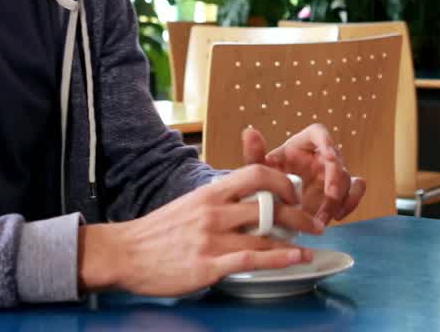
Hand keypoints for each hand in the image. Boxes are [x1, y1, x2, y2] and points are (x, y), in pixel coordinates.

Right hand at [77, 164, 323, 296]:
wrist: (124, 253)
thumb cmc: (158, 231)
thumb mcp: (191, 204)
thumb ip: (220, 201)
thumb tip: (252, 200)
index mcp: (210, 192)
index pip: (256, 174)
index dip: (283, 181)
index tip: (296, 192)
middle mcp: (214, 211)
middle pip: (269, 205)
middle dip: (299, 214)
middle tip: (315, 223)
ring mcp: (211, 239)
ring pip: (265, 234)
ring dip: (295, 239)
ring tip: (311, 244)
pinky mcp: (207, 266)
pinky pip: (252, 260)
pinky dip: (280, 259)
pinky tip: (296, 259)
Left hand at [242, 124, 366, 224]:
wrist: (272, 210)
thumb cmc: (266, 185)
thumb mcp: (258, 172)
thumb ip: (254, 154)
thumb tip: (250, 131)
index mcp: (302, 145)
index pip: (319, 133)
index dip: (327, 142)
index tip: (329, 157)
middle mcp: (320, 156)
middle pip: (337, 159)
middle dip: (336, 178)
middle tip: (330, 196)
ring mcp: (333, 174)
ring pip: (348, 178)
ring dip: (339, 198)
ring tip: (322, 218)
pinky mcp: (341, 190)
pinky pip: (356, 190)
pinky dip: (351, 203)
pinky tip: (336, 216)